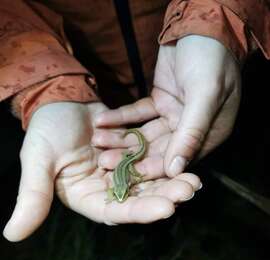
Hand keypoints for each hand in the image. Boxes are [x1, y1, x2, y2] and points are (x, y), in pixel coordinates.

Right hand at [3, 102, 200, 241]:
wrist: (59, 101)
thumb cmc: (45, 131)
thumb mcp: (37, 162)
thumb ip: (32, 197)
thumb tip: (12, 235)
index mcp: (87, 198)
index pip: (115, 212)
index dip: (140, 212)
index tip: (167, 209)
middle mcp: (107, 190)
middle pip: (139, 199)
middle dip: (165, 196)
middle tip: (190, 190)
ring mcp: (122, 173)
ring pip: (150, 182)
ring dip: (172, 181)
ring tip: (195, 180)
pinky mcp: (132, 155)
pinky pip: (152, 160)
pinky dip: (167, 160)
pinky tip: (186, 158)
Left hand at [94, 35, 240, 176]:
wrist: (200, 26)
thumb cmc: (211, 59)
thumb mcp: (205, 94)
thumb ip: (191, 132)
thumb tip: (175, 171)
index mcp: (209, 135)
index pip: (179, 158)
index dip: (154, 168)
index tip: (129, 175)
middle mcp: (190, 130)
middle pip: (158, 150)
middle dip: (131, 155)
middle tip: (104, 161)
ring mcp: (173, 116)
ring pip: (145, 134)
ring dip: (121, 138)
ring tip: (97, 141)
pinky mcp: (158, 103)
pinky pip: (137, 114)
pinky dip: (120, 118)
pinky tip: (102, 121)